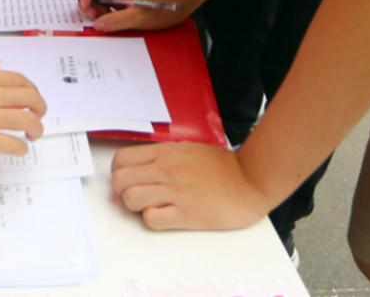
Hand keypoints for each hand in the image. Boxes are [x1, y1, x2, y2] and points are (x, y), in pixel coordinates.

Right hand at [0, 64, 46, 154]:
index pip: (20, 81)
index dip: (32, 90)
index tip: (32, 97)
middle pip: (31, 99)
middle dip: (40, 108)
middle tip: (39, 115)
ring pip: (28, 121)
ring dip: (37, 128)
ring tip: (34, 134)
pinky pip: (12, 144)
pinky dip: (21, 148)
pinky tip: (19, 149)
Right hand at [76, 0, 187, 32]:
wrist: (178, 5)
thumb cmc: (162, 7)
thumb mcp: (138, 16)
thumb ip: (116, 20)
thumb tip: (98, 25)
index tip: (86, 7)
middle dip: (89, 4)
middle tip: (95, 18)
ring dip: (97, 10)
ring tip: (105, 21)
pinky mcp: (125, 1)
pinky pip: (108, 5)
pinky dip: (105, 14)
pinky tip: (112, 22)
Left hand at [111, 142, 268, 230]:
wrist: (250, 180)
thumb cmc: (223, 166)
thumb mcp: (188, 149)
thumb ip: (164, 156)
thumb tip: (143, 167)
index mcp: (165, 153)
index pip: (122, 160)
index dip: (119, 173)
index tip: (129, 180)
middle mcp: (166, 170)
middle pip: (120, 180)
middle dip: (123, 191)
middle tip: (137, 196)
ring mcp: (175, 191)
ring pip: (131, 198)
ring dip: (135, 206)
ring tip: (150, 207)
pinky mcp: (185, 214)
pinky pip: (151, 218)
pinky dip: (152, 219)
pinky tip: (165, 216)